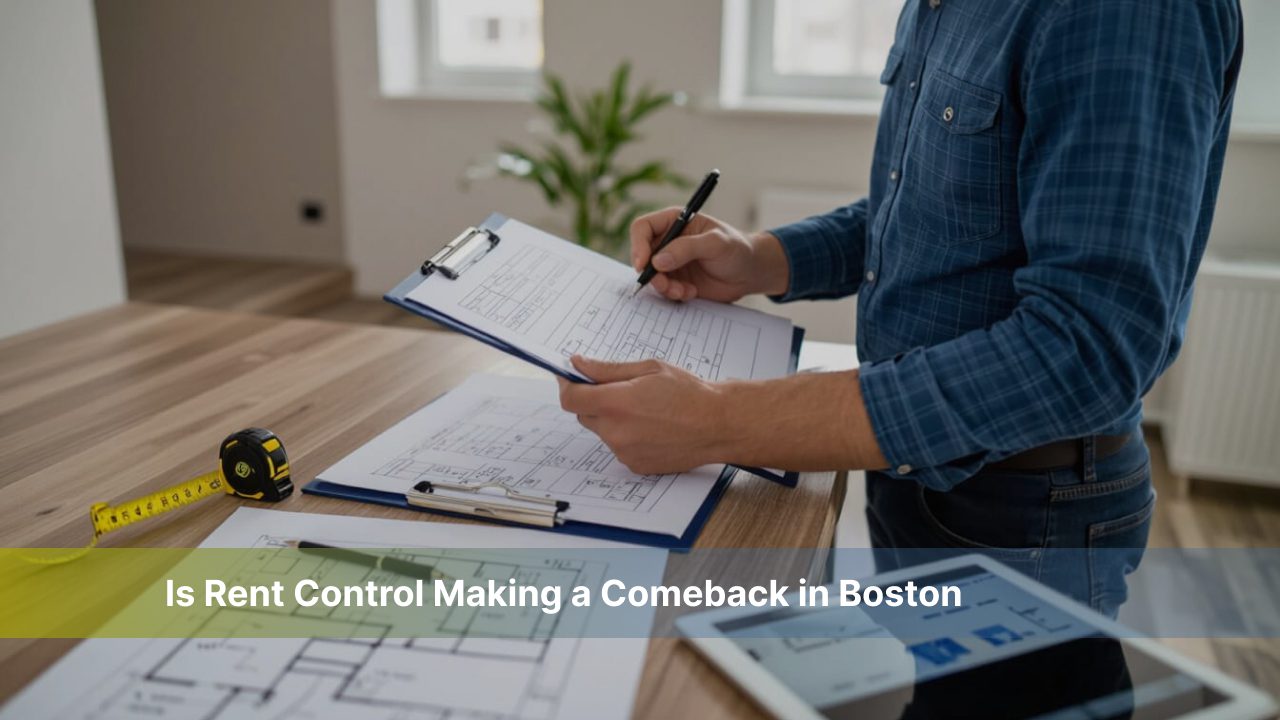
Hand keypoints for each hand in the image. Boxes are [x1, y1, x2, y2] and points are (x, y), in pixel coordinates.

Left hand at [557, 356, 727, 474]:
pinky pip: (618, 446)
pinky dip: (627, 435)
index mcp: (616, 403)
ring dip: (612, 419)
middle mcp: (616, 431)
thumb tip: (578, 364)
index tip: (570, 377)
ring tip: (645, 409)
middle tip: (620, 389)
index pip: (570, 398)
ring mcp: (624, 452)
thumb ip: (607, 369)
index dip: (567, 385)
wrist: (718, 424)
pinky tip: (652, 426)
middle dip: (594, 400)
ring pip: (602, 431)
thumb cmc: (688, 392)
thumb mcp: (648, 369)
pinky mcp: (635, 465)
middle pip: (584, 414)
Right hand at [630, 208, 788, 301]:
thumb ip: (687, 248)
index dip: (638, 245)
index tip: (644, 264)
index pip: (643, 228)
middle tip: (666, 285)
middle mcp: (668, 241)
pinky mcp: (677, 281)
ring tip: (684, 291)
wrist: (750, 273)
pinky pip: (663, 290)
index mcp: (674, 222)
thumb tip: (658, 261)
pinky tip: (691, 293)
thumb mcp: (716, 243)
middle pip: (642, 255)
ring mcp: (671, 262)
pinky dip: (674, 295)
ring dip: (664, 287)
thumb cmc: (737, 249)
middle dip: (651, 274)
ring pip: (651, 276)